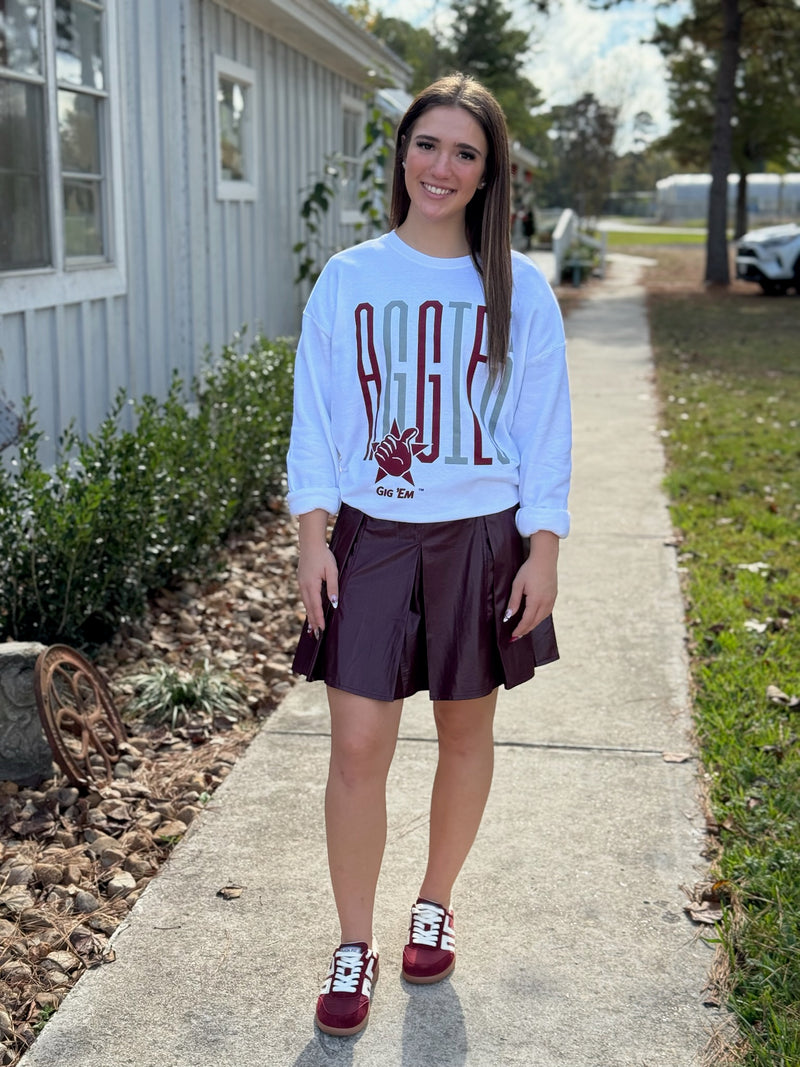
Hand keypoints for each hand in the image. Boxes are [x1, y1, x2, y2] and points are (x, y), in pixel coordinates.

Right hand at [296, 509, 338, 635]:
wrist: (310, 543)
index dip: (319, 619)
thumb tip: (334, 603)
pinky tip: (309, 611)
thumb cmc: (323, 556)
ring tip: (312, 629)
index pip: (315, 606)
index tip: (322, 630)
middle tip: (317, 636)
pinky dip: (307, 607)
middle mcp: (304, 586)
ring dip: (309, 616)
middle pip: (309, 608)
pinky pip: (304, 598)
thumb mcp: (332, 570)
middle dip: (313, 622)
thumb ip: (333, 586)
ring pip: (305, 604)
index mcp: (311, 585)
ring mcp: (301, 584)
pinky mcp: (301, 581)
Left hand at [504, 531, 558, 640]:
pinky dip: (539, 619)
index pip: (527, 621)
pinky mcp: (554, 596)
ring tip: (524, 630)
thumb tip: (508, 616)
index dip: (519, 630)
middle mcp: (545, 603)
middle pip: (535, 622)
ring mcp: (551, 600)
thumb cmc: (529, 569)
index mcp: (536, 600)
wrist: (545, 558)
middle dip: (525, 631)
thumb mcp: (518, 584)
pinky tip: (534, 619)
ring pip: (542, 619)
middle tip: (516, 637)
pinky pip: (547, 612)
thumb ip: (514, 602)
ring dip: (532, 626)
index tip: (513, 635)